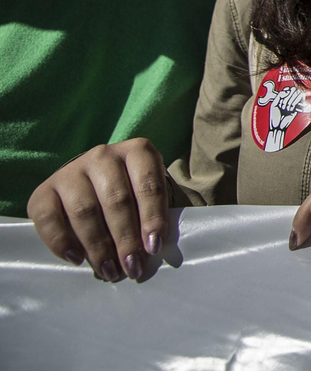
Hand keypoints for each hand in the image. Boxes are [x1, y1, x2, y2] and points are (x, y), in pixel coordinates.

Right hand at [27, 139, 170, 282]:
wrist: (91, 181)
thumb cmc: (129, 192)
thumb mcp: (147, 194)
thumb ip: (153, 214)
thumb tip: (152, 248)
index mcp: (136, 152)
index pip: (148, 184)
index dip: (152, 217)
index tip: (154, 247)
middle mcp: (103, 156)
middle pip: (116, 200)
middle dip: (126, 239)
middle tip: (132, 267)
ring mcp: (71, 171)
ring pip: (84, 210)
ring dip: (98, 246)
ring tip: (109, 270)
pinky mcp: (43, 190)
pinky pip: (48, 218)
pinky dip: (62, 241)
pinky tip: (77, 258)